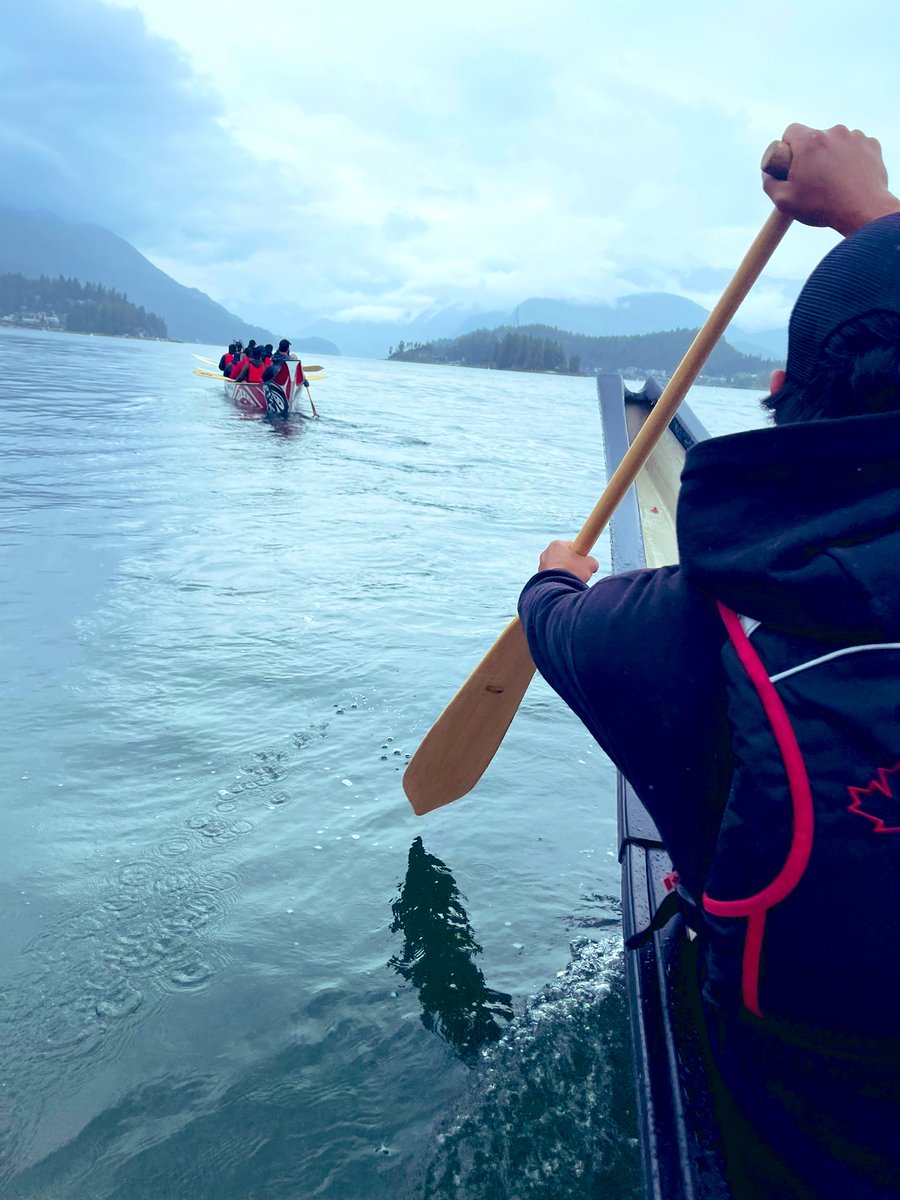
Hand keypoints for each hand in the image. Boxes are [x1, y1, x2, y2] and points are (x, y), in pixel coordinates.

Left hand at [537, 540, 598, 582]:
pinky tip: (564, 585)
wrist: (558, 589)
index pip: (571, 546)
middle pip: (564, 557)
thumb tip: (592, 565)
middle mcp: (546, 553)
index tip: (584, 560)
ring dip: (565, 573)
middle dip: (572, 564)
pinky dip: (559, 580)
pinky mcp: (539, 577)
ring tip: (572, 580)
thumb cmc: (573, 572)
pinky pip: (553, 577)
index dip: (580, 553)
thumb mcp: (590, 564)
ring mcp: (541, 565)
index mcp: (556, 545)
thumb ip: (592, 561)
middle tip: (579, 572)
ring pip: (558, 568)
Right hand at [763, 124, 899, 235]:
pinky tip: (850, 178)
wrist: (863, 211)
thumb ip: (769, 183)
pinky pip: (855, 147)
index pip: (791, 131)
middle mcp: (833, 132)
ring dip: (832, 156)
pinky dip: (851, 159)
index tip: (791, 165)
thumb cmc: (822, 206)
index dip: (788, 148)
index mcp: (809, 141)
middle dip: (812, 154)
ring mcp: (855, 137)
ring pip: (836, 142)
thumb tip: (767, 172)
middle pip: (815, 138)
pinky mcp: (871, 145)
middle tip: (813, 179)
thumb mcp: (784, 201)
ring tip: (834, 181)